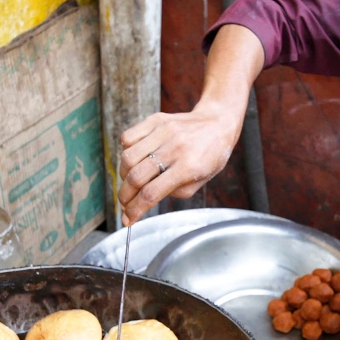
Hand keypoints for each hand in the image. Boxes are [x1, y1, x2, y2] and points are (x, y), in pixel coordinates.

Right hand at [117, 102, 242, 222]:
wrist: (217, 124)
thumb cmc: (209, 156)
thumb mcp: (198, 182)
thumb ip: (173, 192)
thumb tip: (144, 199)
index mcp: (188, 167)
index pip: (151, 193)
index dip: (135, 210)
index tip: (127, 220)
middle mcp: (175, 148)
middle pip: (136, 177)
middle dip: (124, 196)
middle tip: (125, 203)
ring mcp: (164, 132)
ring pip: (128, 158)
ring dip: (123, 175)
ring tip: (131, 181)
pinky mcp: (156, 120)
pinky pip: (128, 138)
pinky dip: (125, 152)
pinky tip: (136, 159)